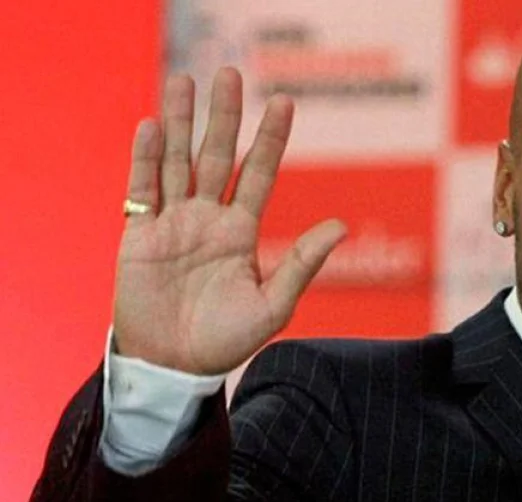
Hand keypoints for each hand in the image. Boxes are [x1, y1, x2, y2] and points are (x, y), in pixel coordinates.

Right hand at [113, 68, 345, 374]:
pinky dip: (145, 159)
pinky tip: (150, 128)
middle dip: (224, 116)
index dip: (270, 139)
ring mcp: (172, 223)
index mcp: (242, 231)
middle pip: (217, 155)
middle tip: (230, 73)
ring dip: (178, 122)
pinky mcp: (139, 235)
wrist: (175, 367)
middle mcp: (209, 218)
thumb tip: (341, 226)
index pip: (259, 173)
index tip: (284, 102)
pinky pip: (142, 189)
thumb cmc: (227, 341)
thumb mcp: (273, 305)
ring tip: (184, 80)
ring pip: (177, 161)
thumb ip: (303, 264)